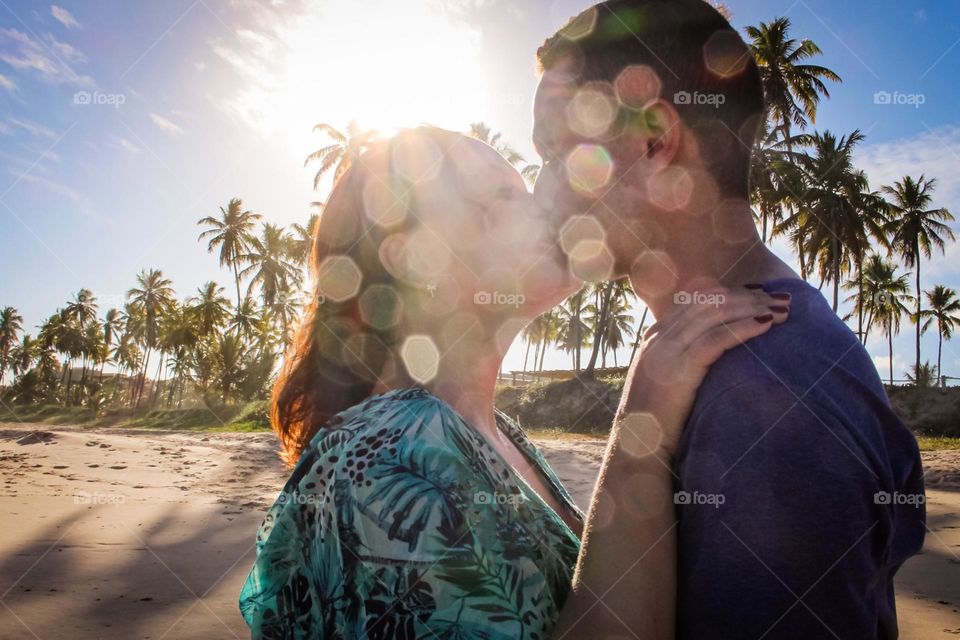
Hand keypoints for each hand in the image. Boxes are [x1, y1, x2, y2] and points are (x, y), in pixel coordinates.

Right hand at [616, 286, 790, 460]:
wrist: (636, 444)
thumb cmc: (655, 421)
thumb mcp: (664, 383)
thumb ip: (680, 364)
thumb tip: (710, 360)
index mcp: (654, 339)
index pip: (694, 302)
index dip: (729, 294)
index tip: (758, 294)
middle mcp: (659, 338)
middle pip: (707, 302)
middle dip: (746, 296)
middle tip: (778, 296)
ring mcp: (667, 350)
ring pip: (713, 314)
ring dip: (752, 307)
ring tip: (781, 308)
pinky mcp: (679, 367)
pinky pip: (716, 339)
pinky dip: (744, 327)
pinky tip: (766, 325)